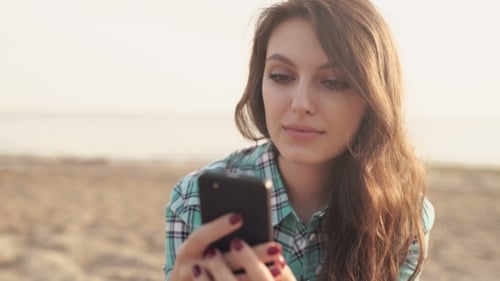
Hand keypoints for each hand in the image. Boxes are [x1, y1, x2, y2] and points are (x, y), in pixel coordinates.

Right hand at [168, 213, 285, 280]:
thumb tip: (244, 218)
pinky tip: (275, 275)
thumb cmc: (200, 258)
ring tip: (280, 263)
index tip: (239, 217)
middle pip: (224, 261)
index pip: (201, 236)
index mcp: (187, 250)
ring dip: (257, 272)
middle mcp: (189, 269)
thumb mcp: (203, 246)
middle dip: (252, 254)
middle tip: (276, 247)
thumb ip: (217, 234)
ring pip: (229, 280)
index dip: (218, 227)